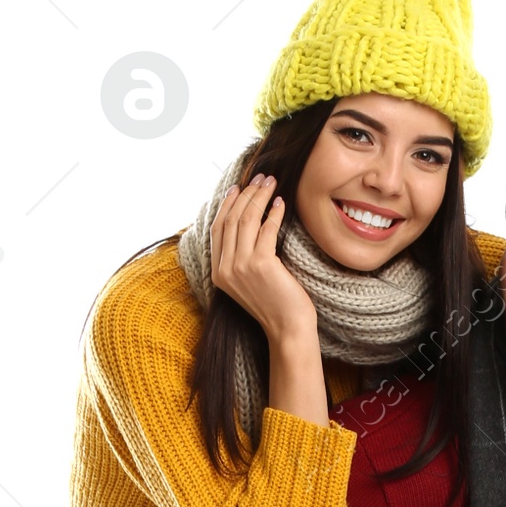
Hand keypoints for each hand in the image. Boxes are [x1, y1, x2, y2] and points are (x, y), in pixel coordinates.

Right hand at [210, 174, 317, 347]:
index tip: (238, 187)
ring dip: (260, 196)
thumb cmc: (275, 305)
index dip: (227, 204)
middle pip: (231, 219)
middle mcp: (225, 269)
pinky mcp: (261, 263)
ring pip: (246, 219)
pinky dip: (274, 212)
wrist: (288, 329)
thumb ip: (241, 257)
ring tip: (272, 183)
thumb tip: (246, 221)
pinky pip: (266, 228)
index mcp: (218, 273)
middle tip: (261, 177)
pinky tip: (281, 204)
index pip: (217, 229)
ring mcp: (241, 266)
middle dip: (246, 193)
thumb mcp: (249, 281)